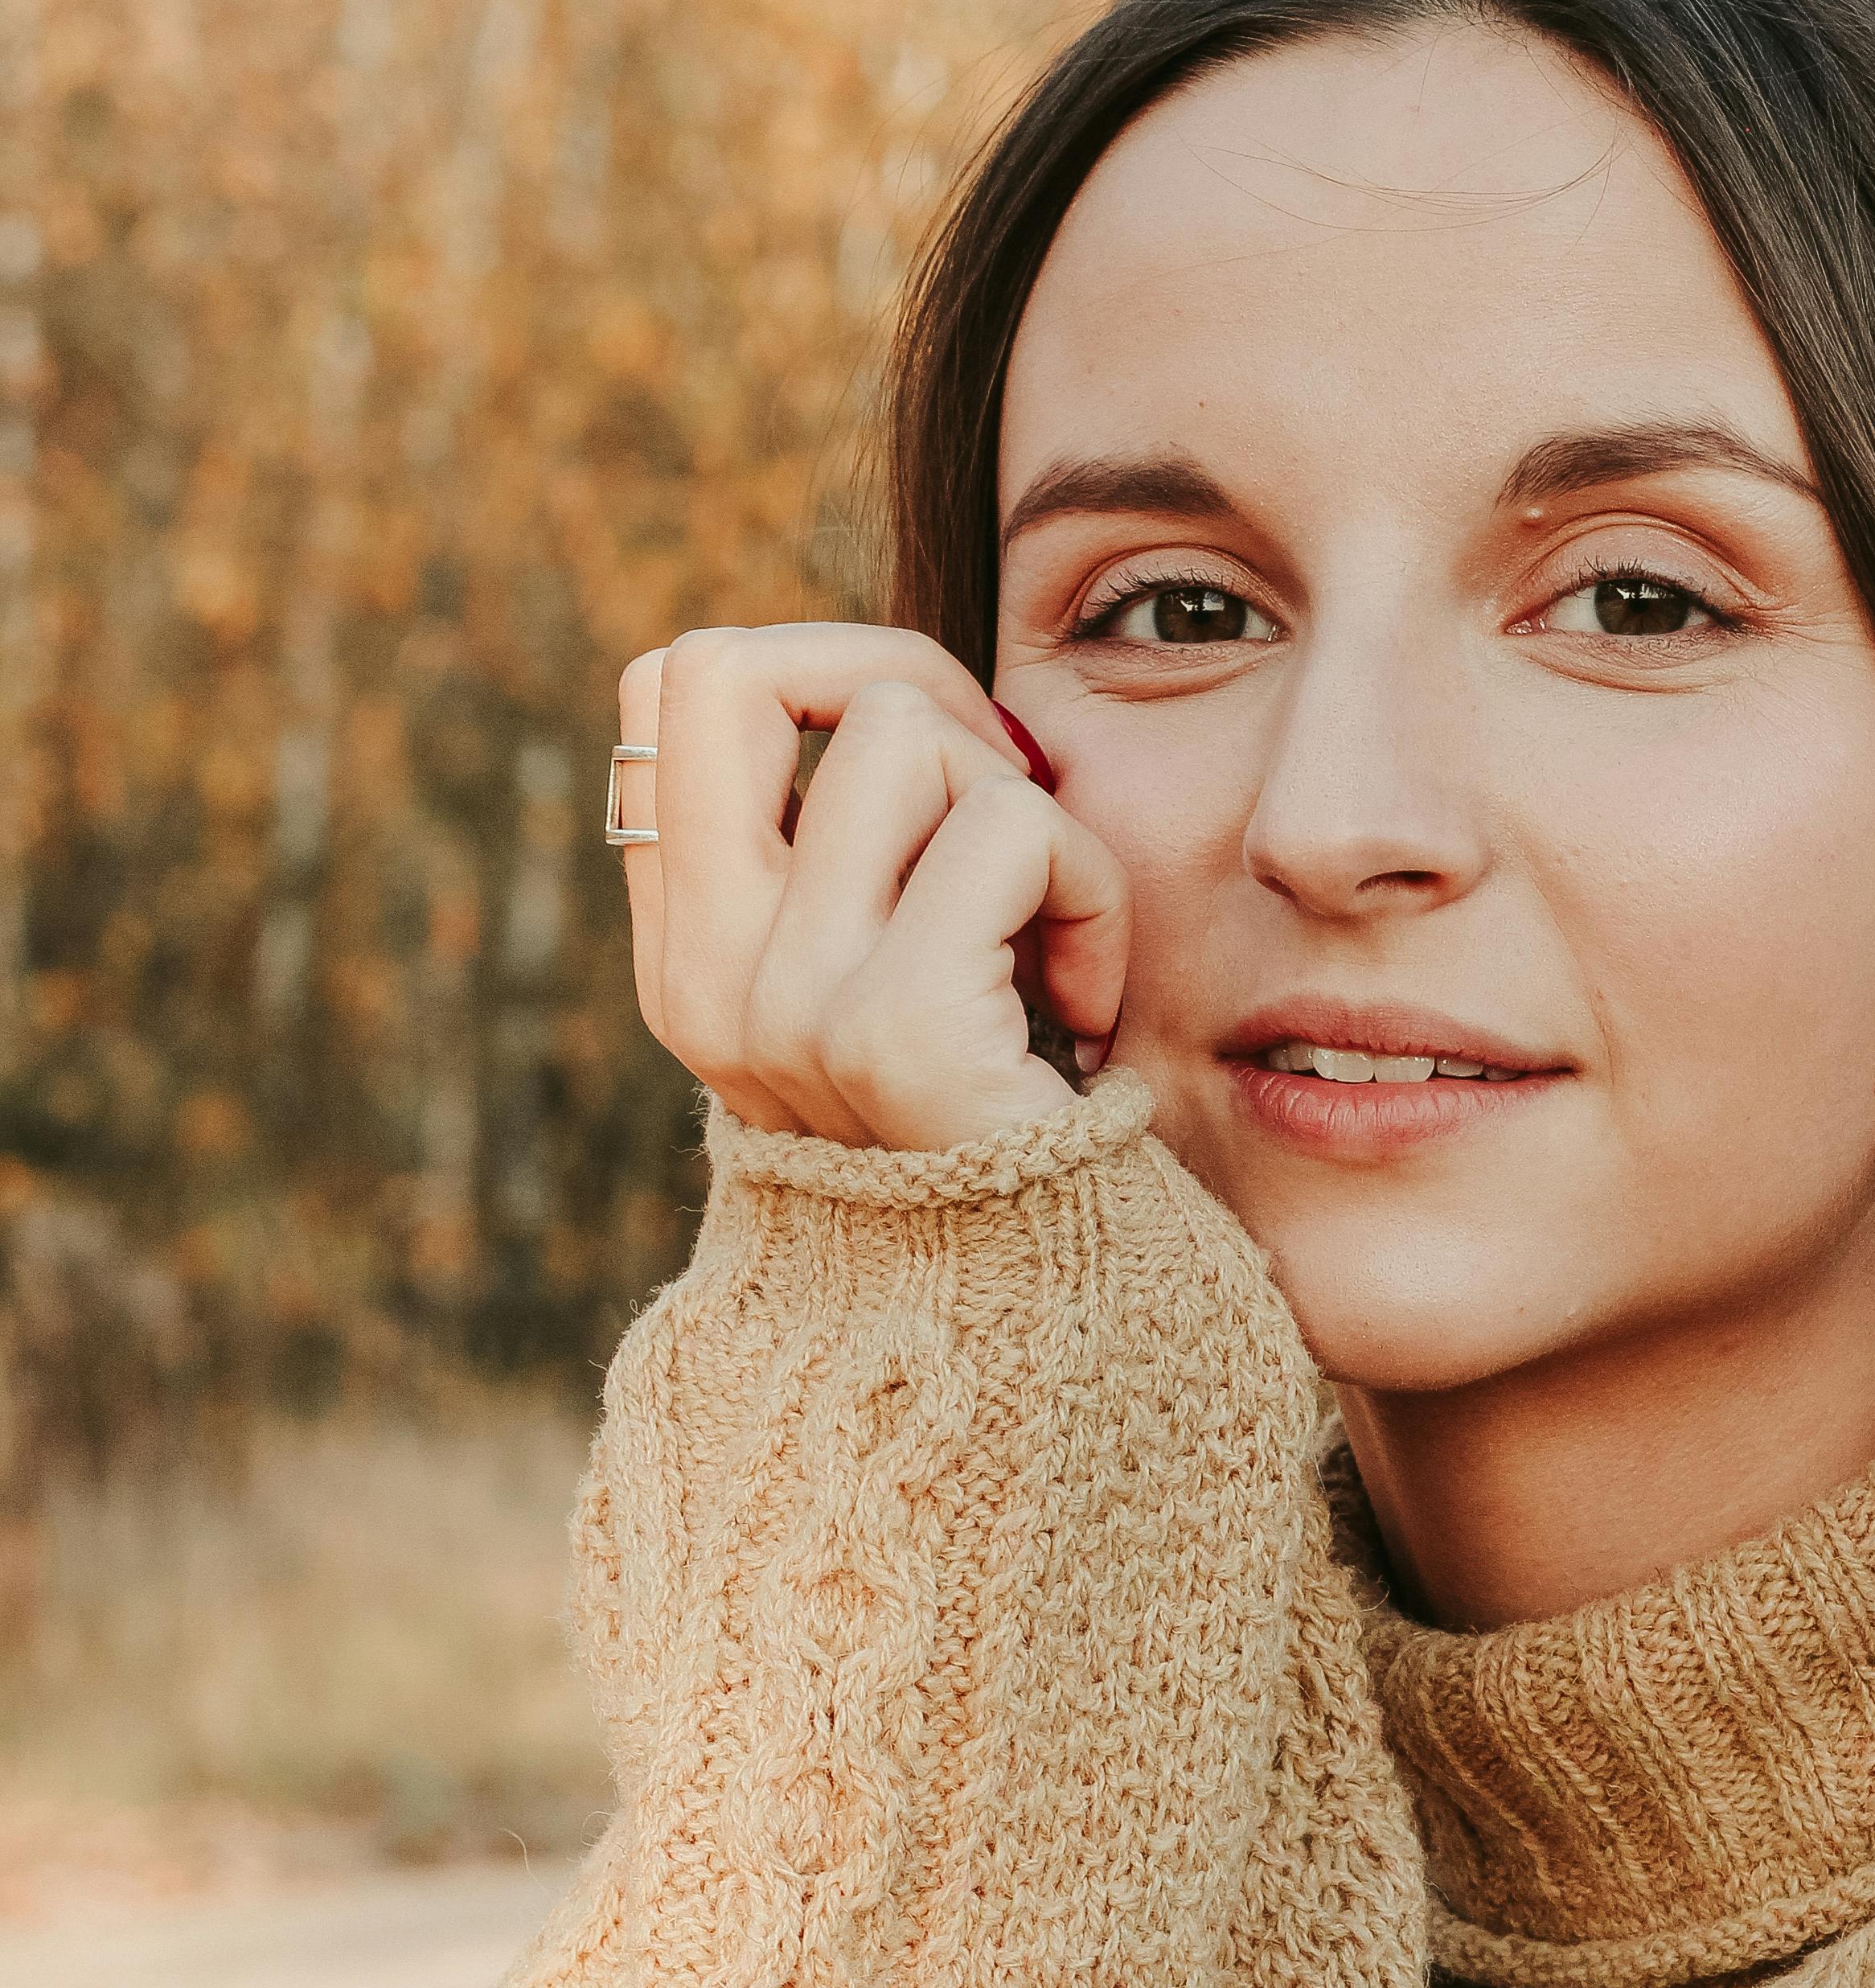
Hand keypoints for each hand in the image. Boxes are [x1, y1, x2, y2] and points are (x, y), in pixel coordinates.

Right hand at [614, 624, 1127, 1150]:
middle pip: (727, 663)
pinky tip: (1088, 1005)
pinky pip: (1012, 825)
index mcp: (689, 955)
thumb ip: (848, 852)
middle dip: (894, 676)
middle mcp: (707, 978)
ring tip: (1048, 938)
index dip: (816, 672)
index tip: (924, 771)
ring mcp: (784, 1004)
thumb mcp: (887, 979)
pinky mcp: (892, 1028)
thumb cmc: (1007, 1127)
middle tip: (995, 793)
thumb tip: (905, 692)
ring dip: (1023, 803)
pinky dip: (1090, 886)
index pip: (671, 692)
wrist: (1047, 1324)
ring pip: (899, 727)